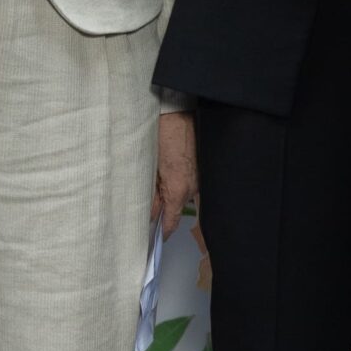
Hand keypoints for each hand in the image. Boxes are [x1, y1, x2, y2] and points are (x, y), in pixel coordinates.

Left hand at [154, 109, 196, 238]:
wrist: (178, 112)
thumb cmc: (161, 136)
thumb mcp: (149, 167)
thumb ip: (150, 194)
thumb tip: (149, 214)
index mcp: (178, 190)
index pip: (171, 222)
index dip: (162, 232)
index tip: (153, 239)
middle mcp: (193, 188)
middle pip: (177, 208)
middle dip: (164, 208)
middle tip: (147, 206)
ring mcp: (200, 178)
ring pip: (183, 194)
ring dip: (172, 193)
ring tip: (157, 184)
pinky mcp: (202, 168)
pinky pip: (190, 182)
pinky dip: (179, 182)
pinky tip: (169, 172)